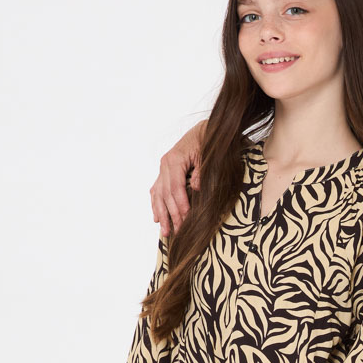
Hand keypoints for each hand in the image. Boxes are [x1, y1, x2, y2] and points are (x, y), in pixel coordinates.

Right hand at [150, 121, 205, 236]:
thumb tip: (196, 188)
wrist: (203, 130)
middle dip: (172, 214)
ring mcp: (162, 168)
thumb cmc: (207, 142)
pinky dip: (156, 205)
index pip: (176, 188)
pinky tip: (157, 218)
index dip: (180, 205)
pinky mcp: (164, 172)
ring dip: (161, 214)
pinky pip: (156, 190)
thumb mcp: (207, 155)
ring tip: (165, 232)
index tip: (186, 219)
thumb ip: (201, 171)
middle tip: (177, 231)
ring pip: (158, 195)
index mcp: (174, 160)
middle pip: (166, 194)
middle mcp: (165, 165)